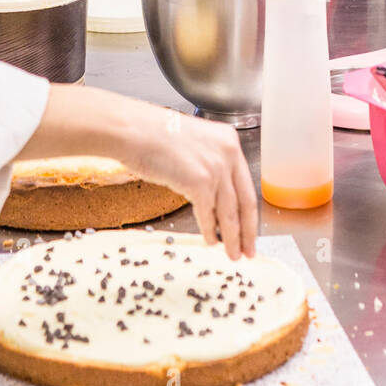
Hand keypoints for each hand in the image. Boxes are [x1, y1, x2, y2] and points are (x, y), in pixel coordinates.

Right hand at [23, 85, 257, 259]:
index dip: (249, 210)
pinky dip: (210, 231)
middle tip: (249, 250)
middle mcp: (228, 153)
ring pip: (230, 212)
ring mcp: (216, 168)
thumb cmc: (153, 135)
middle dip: (248, 231)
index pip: (246, 183)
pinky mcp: (202, 182)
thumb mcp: (192, 144)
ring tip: (232, 254)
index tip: (251, 228)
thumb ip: (208, 164)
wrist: (134, 130)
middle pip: (245, 201)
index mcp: (229, 141)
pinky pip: (209, 214)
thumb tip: (213, 197)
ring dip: (232, 237)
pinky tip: (210, 241)